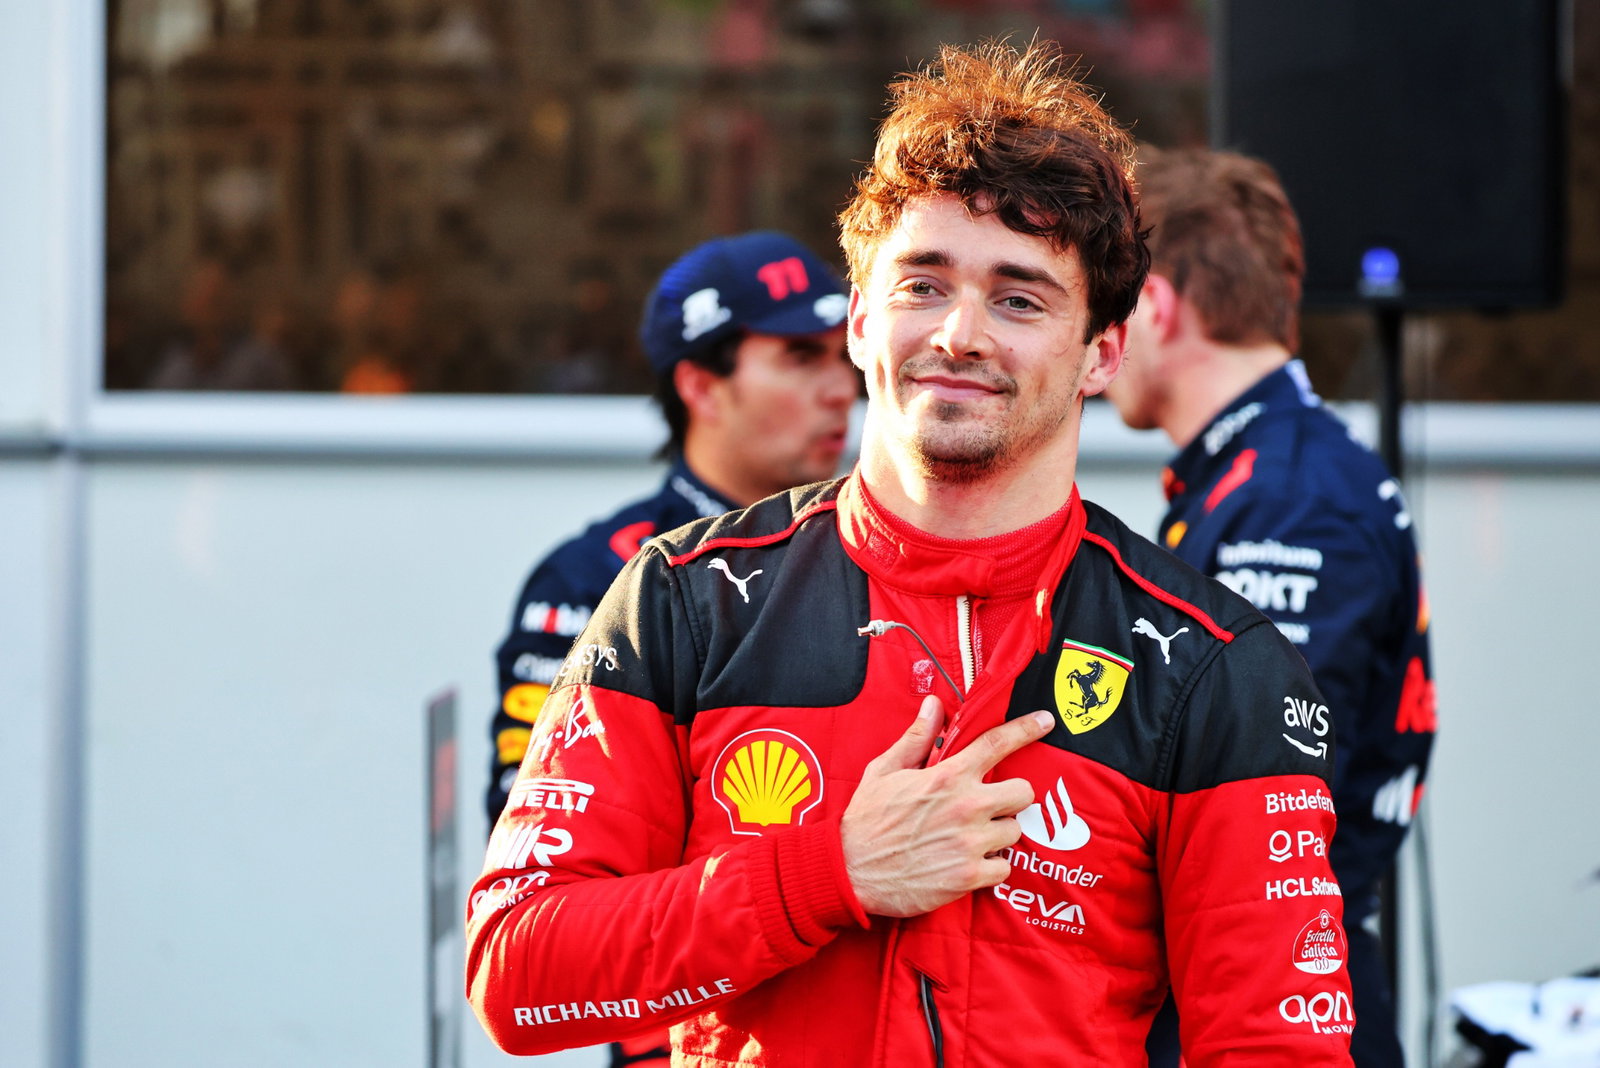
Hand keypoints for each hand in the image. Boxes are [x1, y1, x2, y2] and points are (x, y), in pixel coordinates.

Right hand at [840, 697, 1052, 917]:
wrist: (850, 872)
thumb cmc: (866, 820)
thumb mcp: (885, 771)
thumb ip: (916, 738)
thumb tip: (933, 705)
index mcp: (947, 776)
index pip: (996, 743)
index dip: (1026, 729)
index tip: (1045, 721)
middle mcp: (966, 806)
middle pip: (1023, 792)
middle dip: (1010, 798)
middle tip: (988, 806)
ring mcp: (971, 843)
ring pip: (1015, 831)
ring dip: (998, 834)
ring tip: (971, 838)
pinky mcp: (970, 876)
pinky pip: (1005, 868)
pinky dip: (992, 867)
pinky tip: (969, 863)